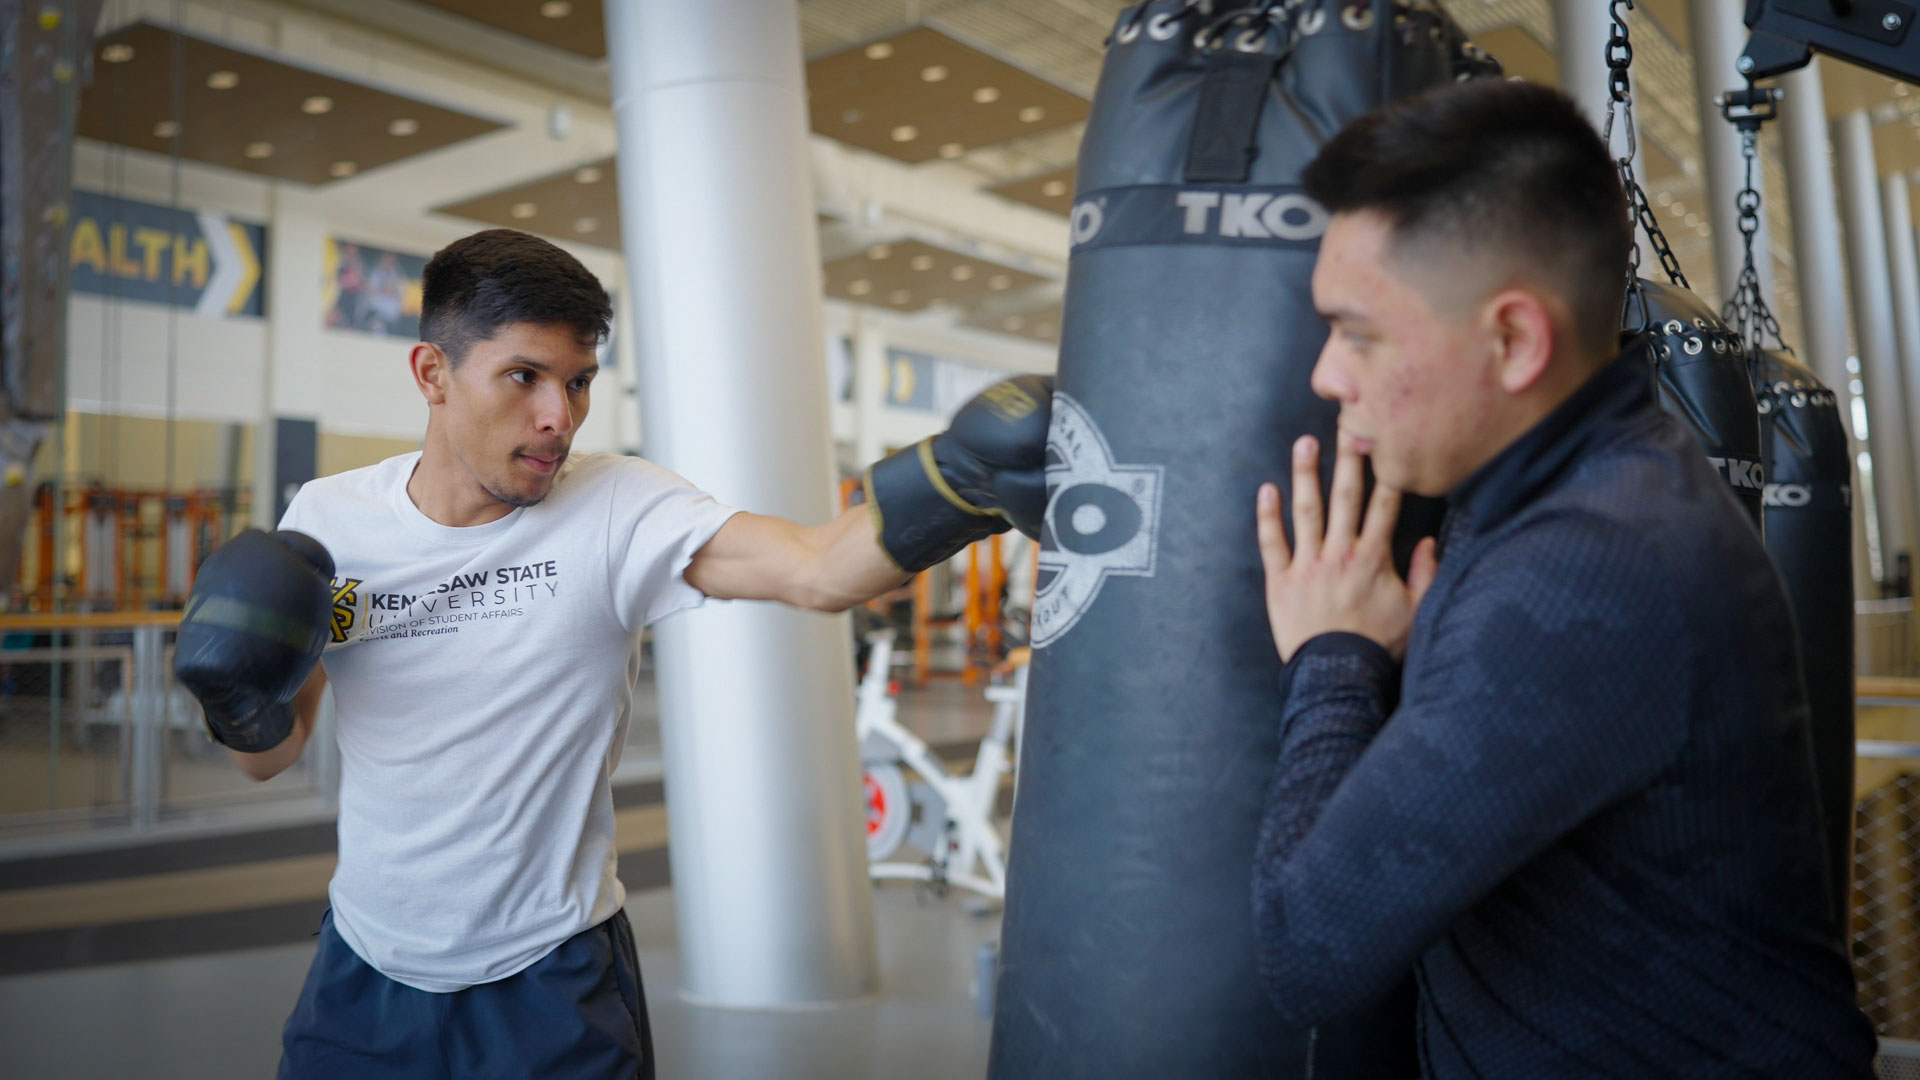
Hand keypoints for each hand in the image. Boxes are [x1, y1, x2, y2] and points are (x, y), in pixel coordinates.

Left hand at [1257, 432, 1437, 662]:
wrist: (1338, 676)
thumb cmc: (1379, 647)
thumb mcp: (1415, 612)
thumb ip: (1425, 574)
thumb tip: (1431, 541)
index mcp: (1374, 557)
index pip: (1384, 504)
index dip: (1386, 469)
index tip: (1386, 439)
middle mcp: (1340, 553)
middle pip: (1345, 496)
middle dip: (1348, 458)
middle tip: (1347, 422)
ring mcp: (1308, 565)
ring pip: (1306, 511)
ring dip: (1306, 474)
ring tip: (1304, 443)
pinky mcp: (1281, 581)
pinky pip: (1272, 543)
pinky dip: (1267, 516)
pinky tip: (1266, 489)